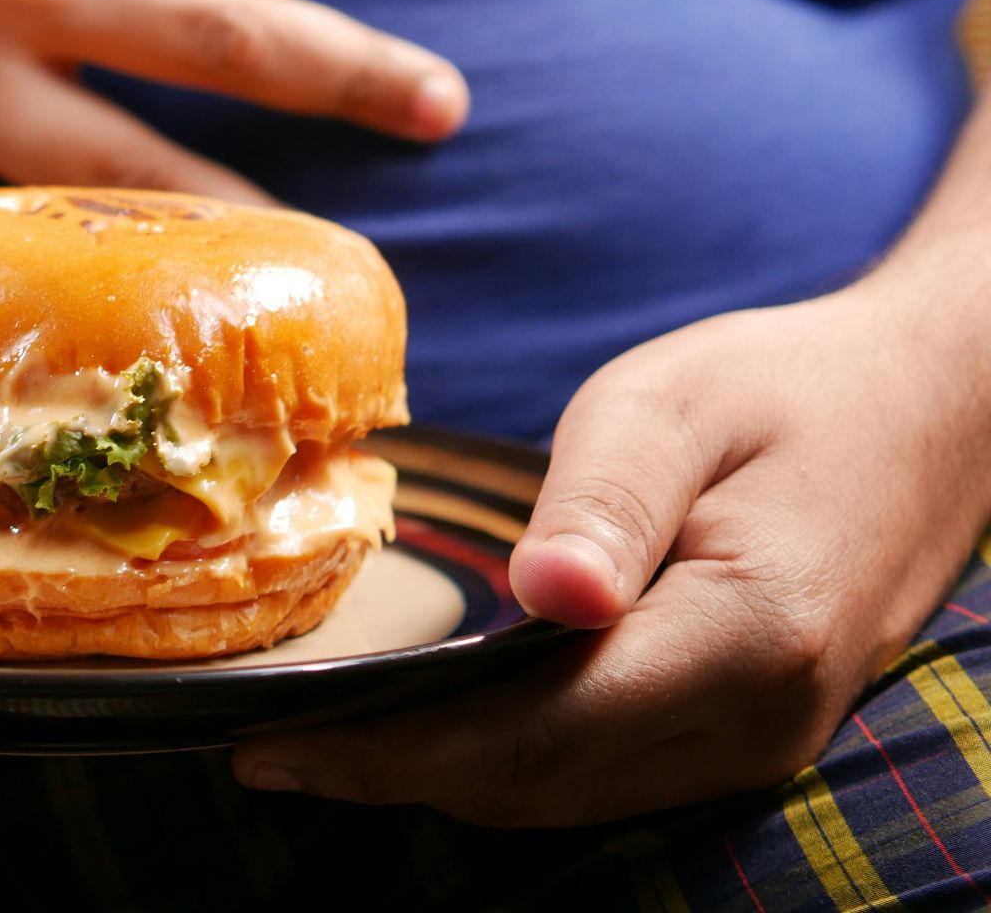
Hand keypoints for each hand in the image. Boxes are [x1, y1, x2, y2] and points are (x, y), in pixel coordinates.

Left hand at [232, 284, 990, 825]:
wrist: (930, 411)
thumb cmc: (789, 389)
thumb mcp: (678, 406)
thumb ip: (606, 501)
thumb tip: (543, 599)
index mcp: (742, 637)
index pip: (532, 734)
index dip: (392, 753)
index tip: (272, 747)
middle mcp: (754, 722)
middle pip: (537, 787)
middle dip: (390, 778)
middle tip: (262, 752)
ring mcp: (758, 742)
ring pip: (565, 797)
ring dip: (437, 782)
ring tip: (318, 750)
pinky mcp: (744, 732)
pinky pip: (600, 777)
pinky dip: (501, 766)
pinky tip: (427, 731)